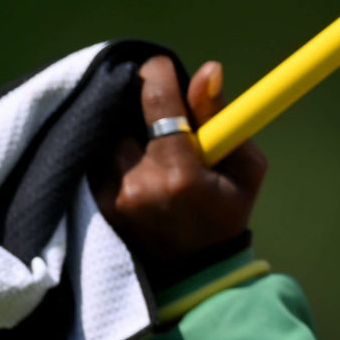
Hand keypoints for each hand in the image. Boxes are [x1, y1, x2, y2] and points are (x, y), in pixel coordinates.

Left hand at [94, 56, 266, 273]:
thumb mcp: (245, 169)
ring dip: (127, 135)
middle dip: (142, 110)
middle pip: (127, 118)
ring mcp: (111, 197)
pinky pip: (98, 161)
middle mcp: (139, 184)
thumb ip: (223, 118)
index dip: (157, 73)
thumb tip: (209, 69)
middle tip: (160, 115)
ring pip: (110, 139)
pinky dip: (115, 157)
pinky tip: (133, 167)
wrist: (192, 275)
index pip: (158, 104)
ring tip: (148, 149)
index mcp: (181, 174)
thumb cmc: (227, 215)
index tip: (160, 64)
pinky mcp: (94, 206)